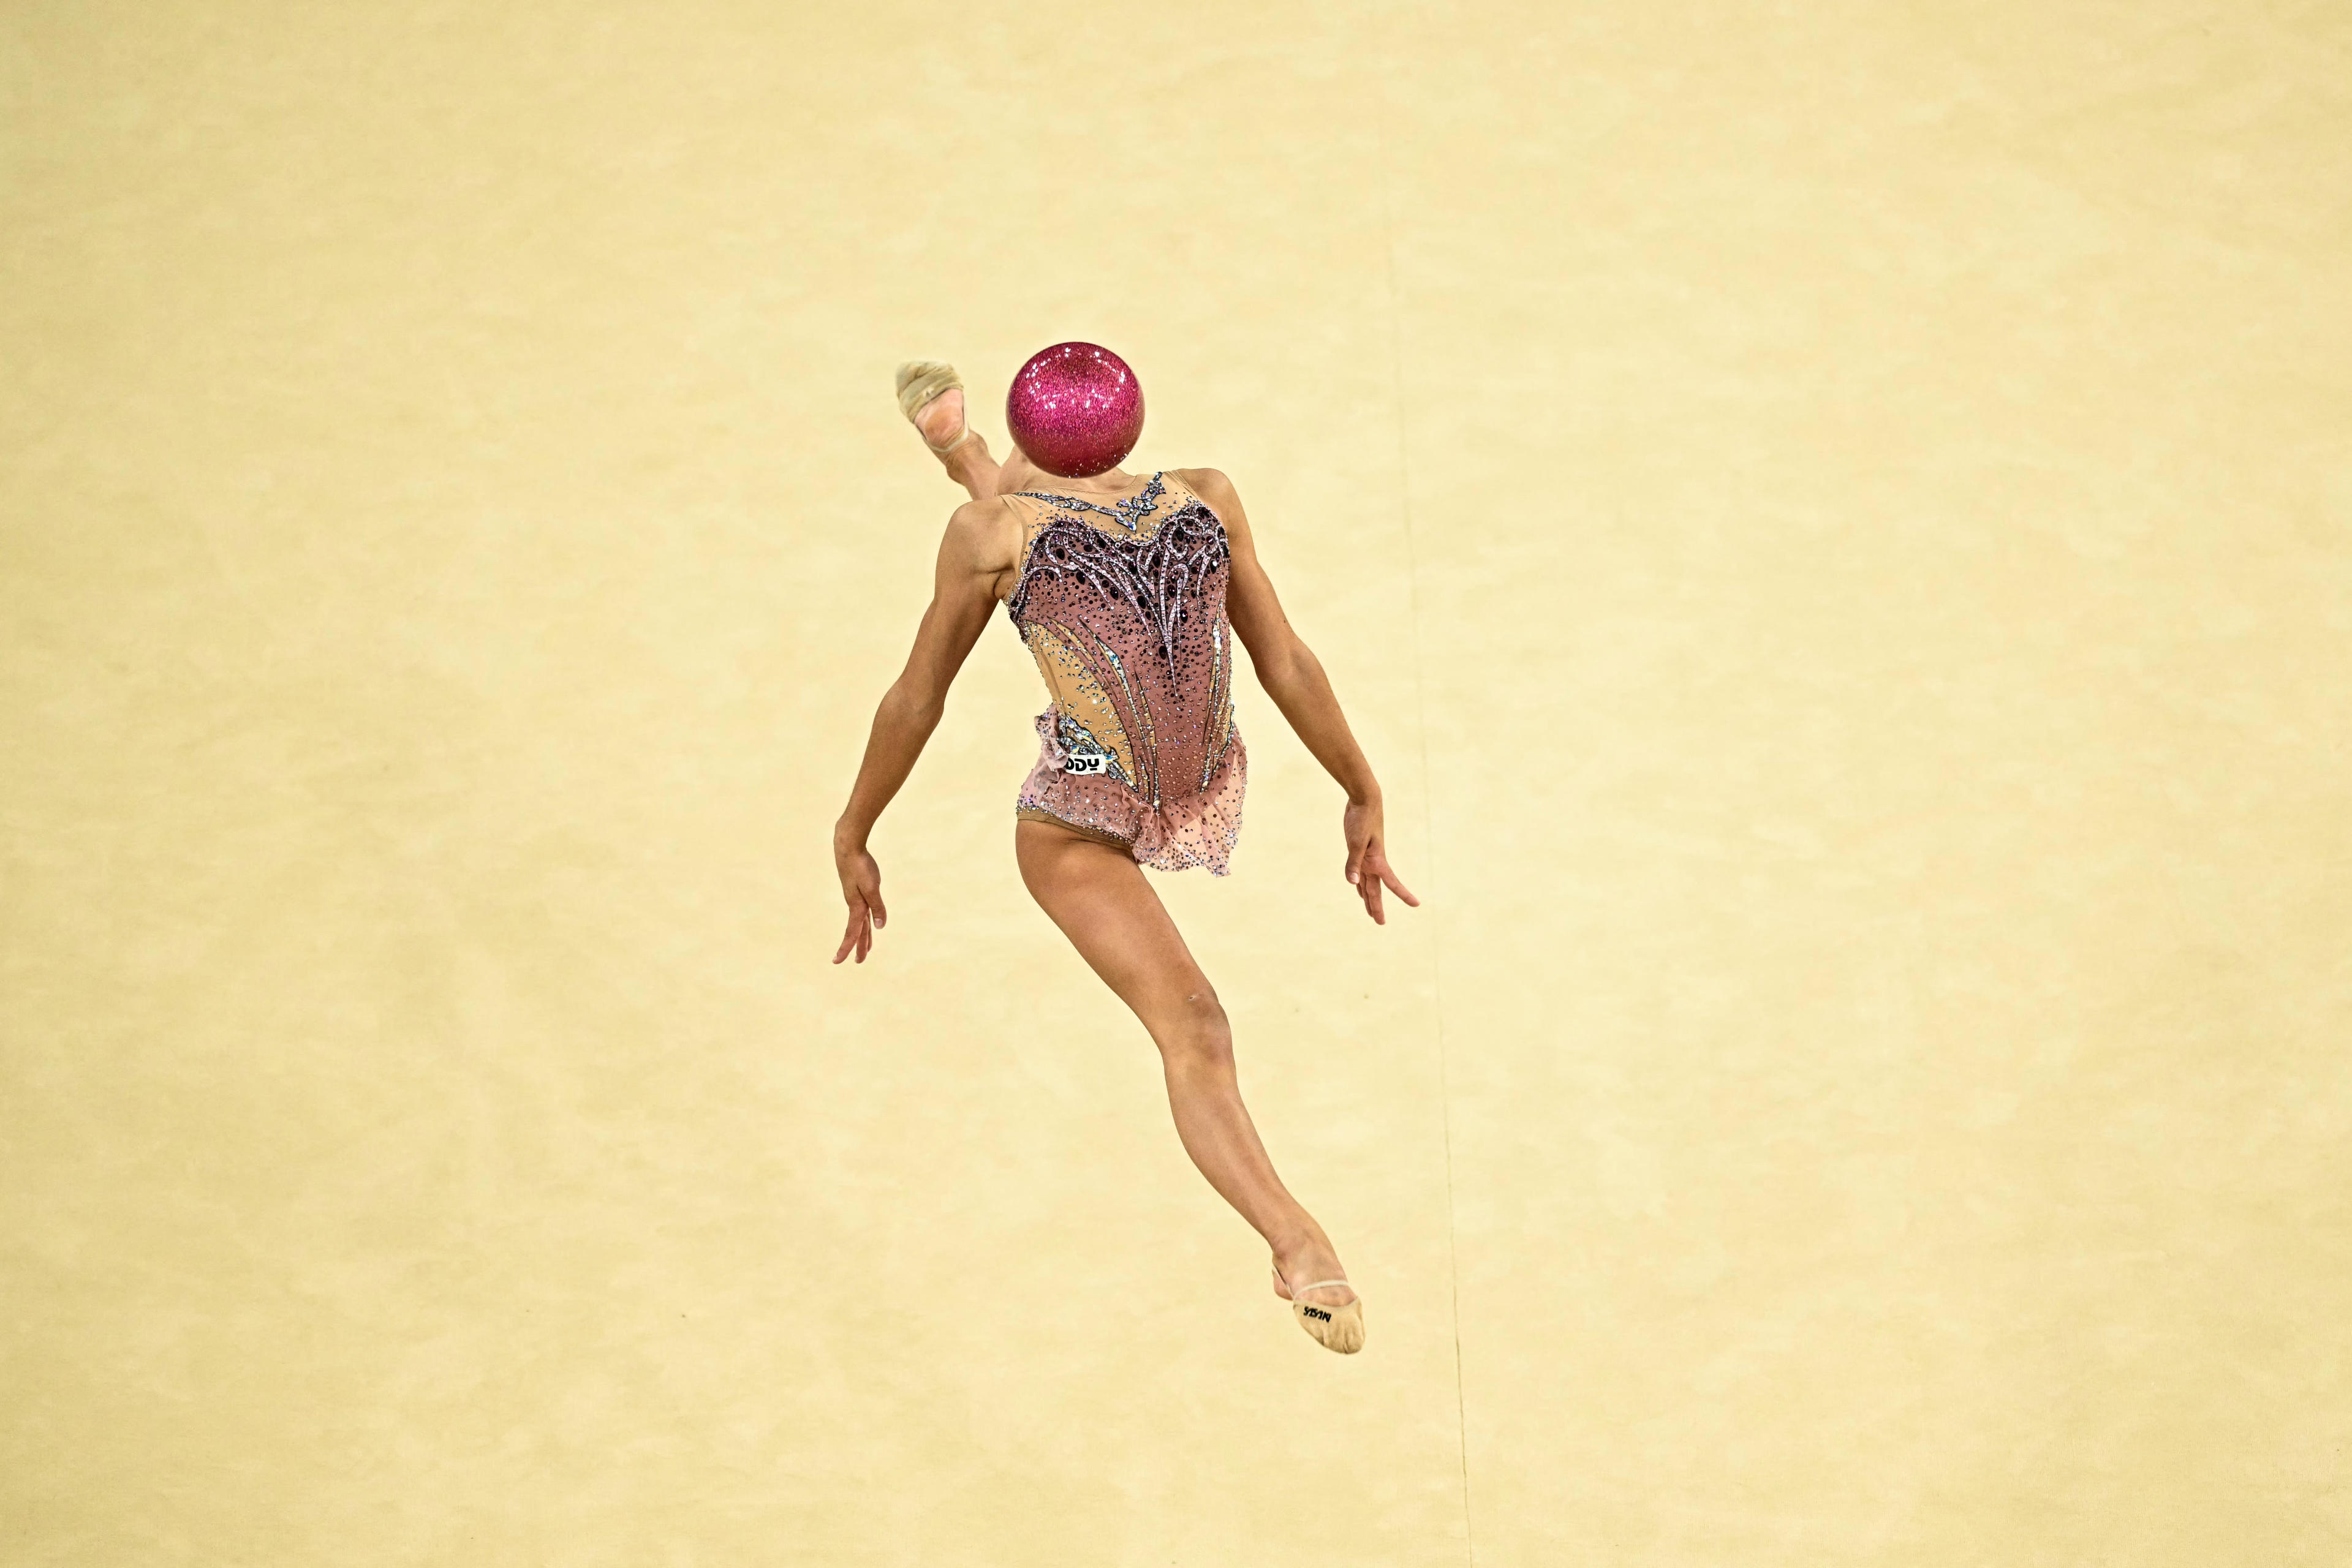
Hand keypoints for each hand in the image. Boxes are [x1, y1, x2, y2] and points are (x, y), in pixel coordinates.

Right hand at [832, 837, 886, 963]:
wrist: (848, 847)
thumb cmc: (860, 865)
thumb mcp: (872, 887)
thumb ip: (877, 906)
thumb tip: (880, 927)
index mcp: (856, 906)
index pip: (853, 932)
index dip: (848, 948)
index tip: (838, 961)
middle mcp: (854, 905)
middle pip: (858, 931)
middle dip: (859, 947)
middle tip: (858, 962)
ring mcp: (855, 898)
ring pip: (861, 922)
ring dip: (864, 936)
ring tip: (867, 948)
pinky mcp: (858, 891)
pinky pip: (863, 911)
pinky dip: (866, 921)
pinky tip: (868, 922)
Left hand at [1342, 797, 1419, 925]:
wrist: (1363, 799)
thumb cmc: (1361, 818)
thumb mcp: (1355, 841)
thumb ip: (1353, 863)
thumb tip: (1353, 883)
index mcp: (1377, 861)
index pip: (1392, 883)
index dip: (1404, 895)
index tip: (1417, 905)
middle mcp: (1374, 862)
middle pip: (1375, 890)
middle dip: (1377, 907)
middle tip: (1380, 923)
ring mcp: (1366, 857)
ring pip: (1367, 883)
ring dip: (1368, 898)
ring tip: (1370, 913)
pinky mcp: (1359, 851)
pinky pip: (1360, 873)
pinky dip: (1360, 883)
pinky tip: (1359, 888)